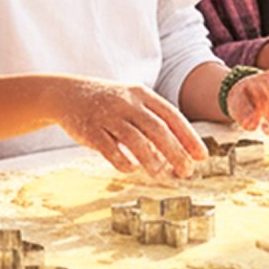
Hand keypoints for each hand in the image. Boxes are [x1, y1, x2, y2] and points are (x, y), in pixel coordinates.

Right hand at [51, 78, 207, 177]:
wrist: (67, 94)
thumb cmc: (108, 102)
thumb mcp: (133, 101)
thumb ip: (154, 121)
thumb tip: (180, 150)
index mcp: (142, 95)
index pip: (172, 116)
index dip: (189, 137)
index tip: (201, 156)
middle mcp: (127, 103)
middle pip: (157, 129)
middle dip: (176, 152)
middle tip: (187, 171)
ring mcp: (108, 116)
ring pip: (135, 139)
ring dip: (151, 160)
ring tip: (161, 175)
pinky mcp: (90, 130)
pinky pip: (109, 148)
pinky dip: (122, 160)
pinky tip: (131, 170)